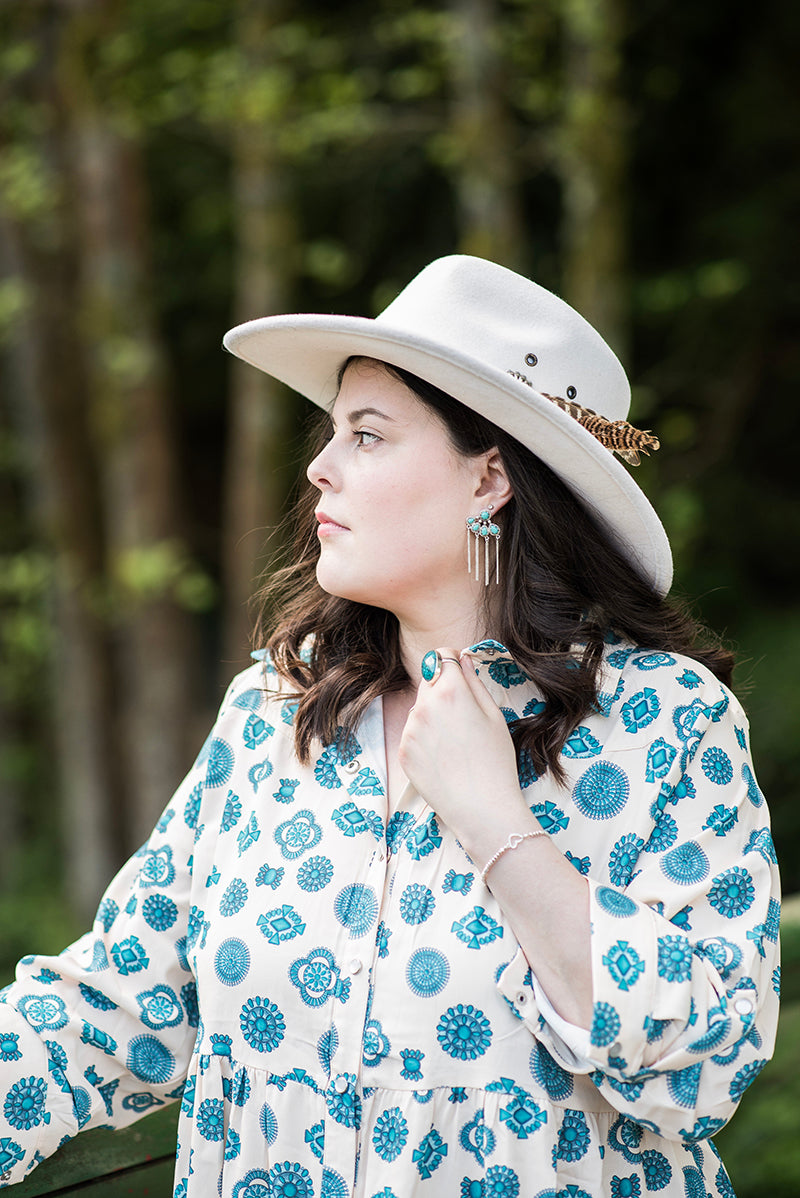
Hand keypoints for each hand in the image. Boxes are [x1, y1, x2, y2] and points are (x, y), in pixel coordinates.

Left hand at [398, 646, 529, 855]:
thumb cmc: (496, 762)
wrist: (481, 808)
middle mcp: (424, 706)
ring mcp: (409, 730)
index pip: (440, 656)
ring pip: (419, 708)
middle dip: (442, 690)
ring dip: (432, 715)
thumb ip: (475, 682)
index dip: (452, 662)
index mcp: (450, 692)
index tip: (460, 675)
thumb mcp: (494, 716)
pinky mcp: (402, 751)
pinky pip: (412, 733)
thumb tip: (462, 660)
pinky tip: (444, 758)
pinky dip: (424, 739)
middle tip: (463, 717)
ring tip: (455, 743)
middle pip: (428, 681)